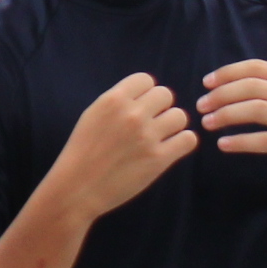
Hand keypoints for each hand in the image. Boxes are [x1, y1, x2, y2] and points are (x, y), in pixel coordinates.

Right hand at [47, 73, 195, 223]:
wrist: (77, 188)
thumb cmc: (83, 152)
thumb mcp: (93, 115)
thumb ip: (118, 101)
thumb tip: (145, 94)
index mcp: (113, 100)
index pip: (146, 80)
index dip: (146, 93)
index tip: (140, 107)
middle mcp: (132, 114)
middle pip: (166, 95)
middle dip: (160, 108)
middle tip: (150, 124)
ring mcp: (147, 136)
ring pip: (180, 116)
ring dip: (173, 126)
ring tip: (160, 138)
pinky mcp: (159, 159)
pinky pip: (188, 139)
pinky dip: (182, 143)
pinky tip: (170, 149)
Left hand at [197, 60, 266, 192]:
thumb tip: (240, 88)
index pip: (256, 67)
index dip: (228, 72)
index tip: (206, 83)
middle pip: (251, 86)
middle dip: (221, 94)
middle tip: (201, 106)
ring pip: (255, 109)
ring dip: (226, 115)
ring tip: (208, 123)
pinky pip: (264, 140)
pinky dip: (240, 141)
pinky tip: (224, 144)